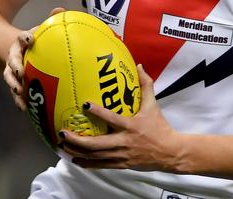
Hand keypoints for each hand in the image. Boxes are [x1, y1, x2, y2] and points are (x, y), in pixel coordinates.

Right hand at [3, 7, 65, 110]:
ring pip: (9, 78)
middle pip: (11, 60)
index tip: (29, 38)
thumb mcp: (42, 29)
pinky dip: (18, 100)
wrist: (20, 51)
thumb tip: (60, 9)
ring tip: (19, 91)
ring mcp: (12, 70)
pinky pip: (15, 92)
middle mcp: (14, 56)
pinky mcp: (15, 82)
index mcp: (21, 42)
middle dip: (14, 66)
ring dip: (13, 85)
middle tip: (20, 72)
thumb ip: (52, 20)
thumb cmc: (36, 40)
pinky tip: (24, 108)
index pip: (21, 37)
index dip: (24, 37)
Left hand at [60, 64, 183, 172]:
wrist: (169, 152)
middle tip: (63, 133)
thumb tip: (139, 66)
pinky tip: (75, 160)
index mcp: (131, 126)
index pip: (111, 118)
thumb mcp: (153, 105)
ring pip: (95, 156)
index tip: (84, 105)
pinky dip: (86, 163)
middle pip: (96, 144)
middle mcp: (123, 142)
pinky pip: (100, 165)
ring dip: (77, 151)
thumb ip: (145, 85)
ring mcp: (121, 155)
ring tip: (64, 145)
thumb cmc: (160, 128)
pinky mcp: (121, 164)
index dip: (97, 112)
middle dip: (77, 140)